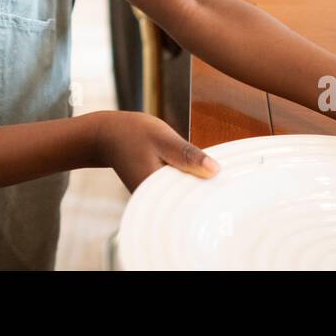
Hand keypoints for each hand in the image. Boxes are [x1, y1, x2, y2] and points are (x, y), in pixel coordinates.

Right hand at [95, 110, 219, 192]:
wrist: (108, 135)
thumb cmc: (132, 134)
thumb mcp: (163, 138)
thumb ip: (188, 155)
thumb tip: (215, 170)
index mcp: (155, 192)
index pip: (192, 202)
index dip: (213, 193)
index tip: (228, 183)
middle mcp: (154, 202)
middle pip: (190, 202)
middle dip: (207, 189)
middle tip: (222, 174)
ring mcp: (155, 199)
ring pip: (186, 196)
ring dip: (198, 184)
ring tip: (212, 172)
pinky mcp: (157, 193)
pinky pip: (179, 190)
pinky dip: (188, 181)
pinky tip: (196, 172)